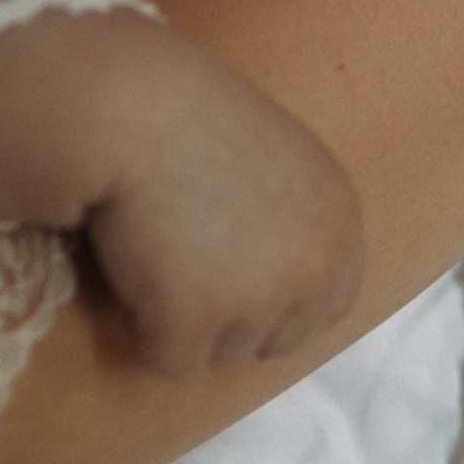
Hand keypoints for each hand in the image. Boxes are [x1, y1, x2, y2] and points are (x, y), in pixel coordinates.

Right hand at [0, 7, 362, 379]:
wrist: (124, 103)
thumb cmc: (183, 117)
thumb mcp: (274, 162)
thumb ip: (296, 225)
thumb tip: (294, 301)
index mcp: (339, 223)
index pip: (328, 304)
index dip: (274, 298)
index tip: (227, 266)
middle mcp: (314, 265)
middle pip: (273, 341)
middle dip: (226, 314)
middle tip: (180, 246)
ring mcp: (260, 297)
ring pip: (217, 353)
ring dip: (178, 315)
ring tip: (155, 240)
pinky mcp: (198, 320)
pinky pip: (167, 360)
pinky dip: (139, 326)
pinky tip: (129, 261)